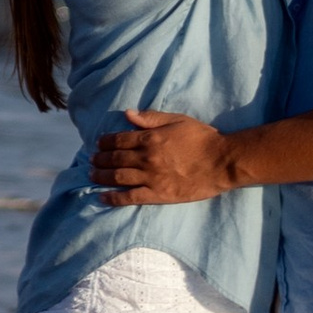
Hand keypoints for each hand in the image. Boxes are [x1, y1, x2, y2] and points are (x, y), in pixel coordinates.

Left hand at [92, 111, 234, 203]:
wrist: (221, 162)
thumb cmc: (202, 138)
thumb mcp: (177, 120)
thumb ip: (151, 118)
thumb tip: (128, 114)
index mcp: (150, 138)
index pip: (119, 139)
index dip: (105, 142)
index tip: (98, 144)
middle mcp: (146, 158)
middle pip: (115, 159)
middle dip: (99, 159)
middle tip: (91, 160)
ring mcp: (151, 178)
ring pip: (117, 177)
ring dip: (101, 176)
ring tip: (91, 175)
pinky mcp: (158, 195)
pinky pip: (129, 197)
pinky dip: (113, 198)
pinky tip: (101, 197)